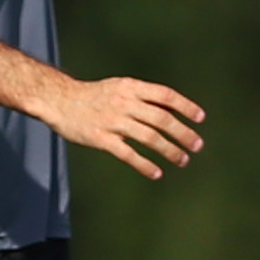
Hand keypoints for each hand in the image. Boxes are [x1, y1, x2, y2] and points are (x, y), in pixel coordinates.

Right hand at [38, 74, 203, 179]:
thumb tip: (173, 111)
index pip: (165, 96)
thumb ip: (143, 97)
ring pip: (149, 137)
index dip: (185, 106)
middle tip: (197, 146)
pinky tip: (156, 172)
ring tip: (182, 160)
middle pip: (162, 119)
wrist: (59, 100)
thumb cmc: (93, 95)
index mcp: (130, 87)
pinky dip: (144, 164)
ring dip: (169, 150)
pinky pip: (128, 154)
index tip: (200, 119)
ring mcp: (112, 121)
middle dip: (183, 133)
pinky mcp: (101, 139)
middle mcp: (124, 102)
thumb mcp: (119, 87)